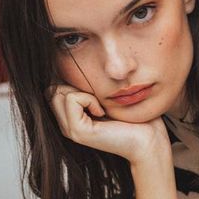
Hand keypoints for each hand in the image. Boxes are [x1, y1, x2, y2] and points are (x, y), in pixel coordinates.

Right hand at [48, 84, 167, 166]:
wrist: (148, 138)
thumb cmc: (132, 115)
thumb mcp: (103, 94)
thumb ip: (83, 84)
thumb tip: (67, 61)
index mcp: (70, 117)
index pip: (52, 87)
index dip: (71, 83)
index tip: (96, 96)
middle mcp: (66, 125)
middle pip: (51, 89)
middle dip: (74, 85)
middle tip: (97, 100)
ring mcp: (69, 130)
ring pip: (58, 92)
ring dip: (82, 91)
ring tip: (100, 106)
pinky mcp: (78, 132)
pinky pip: (72, 99)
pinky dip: (89, 98)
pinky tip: (102, 112)